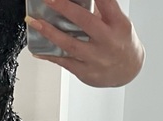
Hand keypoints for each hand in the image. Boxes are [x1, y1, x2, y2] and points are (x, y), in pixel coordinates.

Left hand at [25, 0, 144, 87]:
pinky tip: (37, 50)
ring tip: (34, 22)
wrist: (127, 71)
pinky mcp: (85, 71)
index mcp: (117, 23)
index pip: (106, 2)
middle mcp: (107, 40)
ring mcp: (95, 57)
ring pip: (69, 44)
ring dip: (49, 32)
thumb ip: (100, 11)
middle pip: (84, 21)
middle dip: (64, 8)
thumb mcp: (117, 23)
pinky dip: (49, 55)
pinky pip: (63, 62)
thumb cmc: (120, 42)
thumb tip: (74, 3)